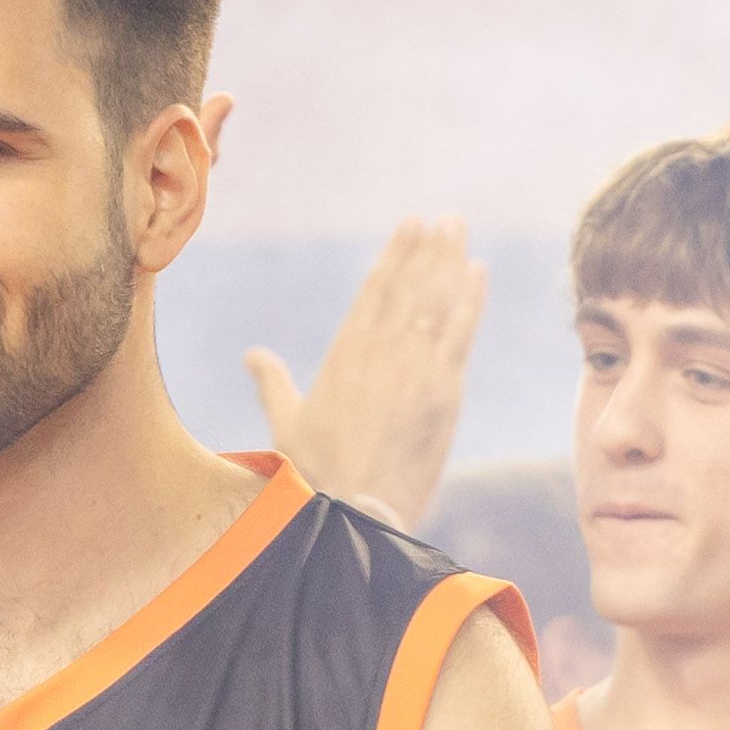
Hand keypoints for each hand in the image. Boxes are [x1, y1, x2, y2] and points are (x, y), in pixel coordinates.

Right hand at [245, 219, 484, 530]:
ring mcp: (415, 367)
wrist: (355, 510)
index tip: (411, 224)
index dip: (396, 254)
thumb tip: (251, 355)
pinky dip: (470, 299)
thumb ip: (272, 382)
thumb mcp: (287, 422)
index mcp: (344, 352)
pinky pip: (461, 333)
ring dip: (450, 260)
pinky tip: (478, 272)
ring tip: (458, 229)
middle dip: (428, 248)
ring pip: (437, 299)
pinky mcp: (443, 391)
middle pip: (409, 285)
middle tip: (444, 219)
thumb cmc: (315, 473)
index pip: (375, 288)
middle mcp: (381, 350)